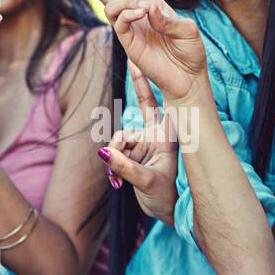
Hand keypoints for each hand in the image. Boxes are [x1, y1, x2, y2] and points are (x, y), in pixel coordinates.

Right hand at [63, 0, 208, 102]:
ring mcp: (131, 29)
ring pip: (110, 6)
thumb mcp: (187, 30)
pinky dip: (126, 14)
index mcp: (153, 5)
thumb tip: (147, 7)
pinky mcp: (129, 44)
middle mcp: (137, 14)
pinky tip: (140, 13)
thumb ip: (169, 18)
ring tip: (141, 10)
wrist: (188, 78)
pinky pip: (118, 23)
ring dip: (123, 2)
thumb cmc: (191, 52)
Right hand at [98, 62, 178, 225]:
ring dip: (114, 162)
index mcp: (164, 136)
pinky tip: (116, 183)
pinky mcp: (132, 158)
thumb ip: (125, 167)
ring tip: (118, 180)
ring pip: (116, 144)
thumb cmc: (168, 197)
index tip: (135, 61)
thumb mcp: (147, 181)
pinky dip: (112, 169)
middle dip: (121, 133)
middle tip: (120, 125)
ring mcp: (142, 147)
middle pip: (127, 125)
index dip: (142, 82)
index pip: (151, 104)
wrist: (169, 214)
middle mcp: (153, 136)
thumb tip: (104, 153)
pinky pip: (114, 156)